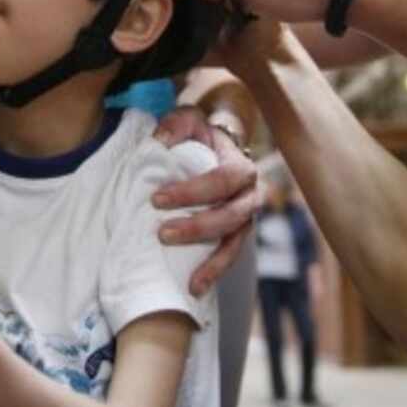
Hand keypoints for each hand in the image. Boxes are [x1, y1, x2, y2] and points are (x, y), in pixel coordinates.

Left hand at [151, 106, 257, 295]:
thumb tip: (159, 141)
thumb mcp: (189, 118)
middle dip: (198, 228)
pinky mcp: (237, 235)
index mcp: (241, 166)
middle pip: (230, 217)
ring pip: (235, 244)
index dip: (192, 192)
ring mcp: (246, 218)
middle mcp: (250, 195)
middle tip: (162, 233)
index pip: (222, 180)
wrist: (220, 145)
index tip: (157, 199)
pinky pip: (230, 256)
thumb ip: (176, 124)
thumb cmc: (201, 134)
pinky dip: (215, 272)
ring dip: (212, 262)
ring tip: (191, 281)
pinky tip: (195, 288)